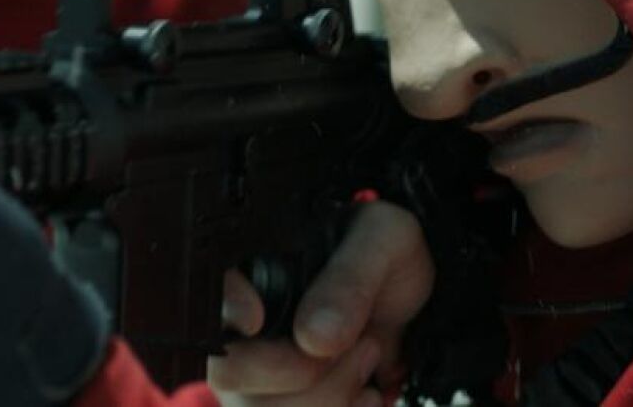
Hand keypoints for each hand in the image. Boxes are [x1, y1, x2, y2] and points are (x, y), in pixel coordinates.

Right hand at [208, 201, 433, 406]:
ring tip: (369, 361)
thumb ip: (350, 280)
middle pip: (229, 373)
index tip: (255, 320)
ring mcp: (258, 376)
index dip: (227, 309)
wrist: (422, 309)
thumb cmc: (393, 259)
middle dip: (298, 374)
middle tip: (358, 343)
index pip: (210, 293)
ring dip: (328, 401)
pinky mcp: (284, 406)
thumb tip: (312, 339)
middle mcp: (243, 327)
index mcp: (255, 269)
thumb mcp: (384, 242)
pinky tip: (367, 394)